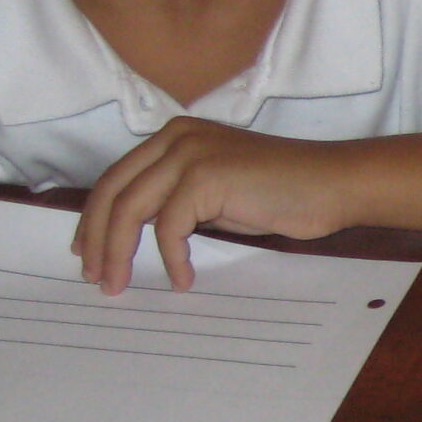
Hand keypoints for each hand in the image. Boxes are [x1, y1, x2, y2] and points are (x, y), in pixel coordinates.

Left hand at [75, 118, 354, 291]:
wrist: (332, 184)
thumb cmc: (284, 193)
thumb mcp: (217, 194)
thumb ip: (178, 201)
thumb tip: (138, 233)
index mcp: (174, 136)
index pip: (117, 178)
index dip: (96, 219)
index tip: (89, 253)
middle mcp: (175, 137)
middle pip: (113, 191)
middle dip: (96, 239)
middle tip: (94, 277)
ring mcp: (189, 153)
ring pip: (130, 208)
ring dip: (119, 253)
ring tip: (120, 285)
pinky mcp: (205, 176)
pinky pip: (169, 227)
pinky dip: (171, 259)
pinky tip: (182, 280)